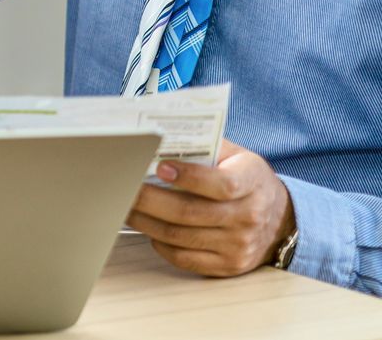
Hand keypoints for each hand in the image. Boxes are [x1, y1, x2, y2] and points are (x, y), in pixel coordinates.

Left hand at [126, 139, 294, 277]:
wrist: (280, 220)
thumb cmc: (246, 180)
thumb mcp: (237, 156)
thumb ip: (205, 146)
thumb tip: (158, 137)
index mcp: (252, 182)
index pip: (222, 184)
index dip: (188, 176)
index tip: (160, 167)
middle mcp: (249, 217)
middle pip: (189, 212)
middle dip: (148, 199)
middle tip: (123, 186)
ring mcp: (238, 245)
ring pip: (180, 236)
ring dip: (145, 221)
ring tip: (125, 205)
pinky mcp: (227, 265)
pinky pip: (184, 258)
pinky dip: (159, 243)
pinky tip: (147, 227)